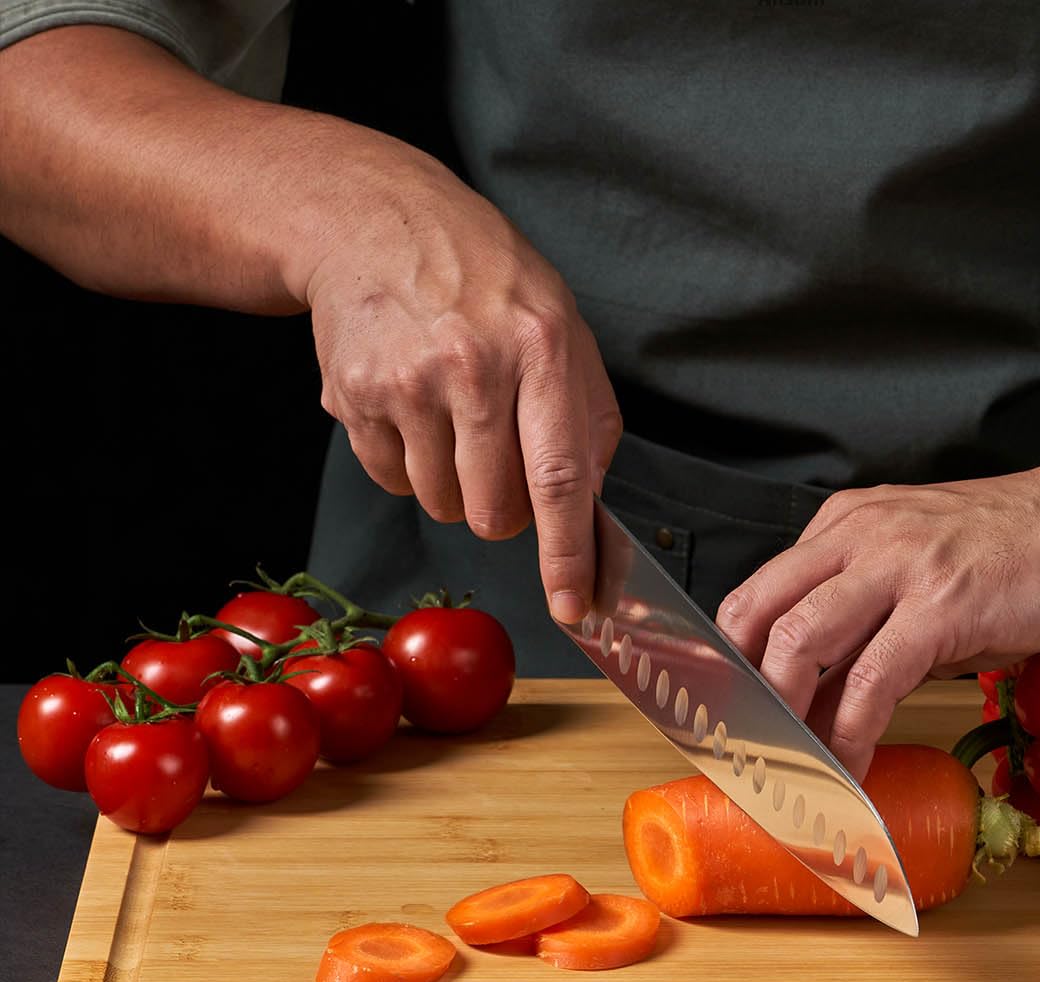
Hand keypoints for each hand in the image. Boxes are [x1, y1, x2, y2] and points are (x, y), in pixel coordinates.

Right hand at [300, 150, 620, 623]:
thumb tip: (593, 512)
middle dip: (504, 511)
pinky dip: (408, 462)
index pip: (560, 478)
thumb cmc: (486, 282)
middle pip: (494, 510)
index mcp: (542, 348)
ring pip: (441, 506)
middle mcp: (473, 366)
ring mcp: (408, 382)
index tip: (575, 607)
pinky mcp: (354, 395)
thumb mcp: (563, 326)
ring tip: (452, 418)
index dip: (567, 555)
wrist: (376, 223)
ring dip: (453, 485)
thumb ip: (589, 419)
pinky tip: (412, 406)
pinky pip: (392, 480)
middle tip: (500, 460)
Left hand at [717, 455, 1039, 778]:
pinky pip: (873, 680)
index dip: (732, 663)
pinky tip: (852, 766)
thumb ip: (871, 625)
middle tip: (749, 749)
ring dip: (785, 719)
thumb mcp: (928, 574)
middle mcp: (861, 535)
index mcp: (847, 524)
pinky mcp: (944, 604)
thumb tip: (824, 700)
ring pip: (800, 644)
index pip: (758, 593)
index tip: (733, 716)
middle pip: (757, 616)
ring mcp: (900, 566)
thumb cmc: (1028, 548)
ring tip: (792, 766)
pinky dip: (851, 734)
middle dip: (742, 694)